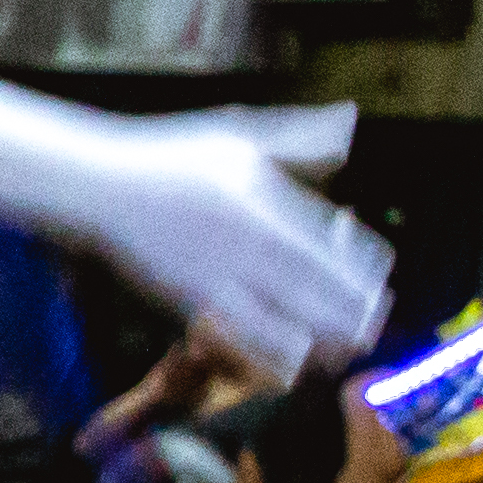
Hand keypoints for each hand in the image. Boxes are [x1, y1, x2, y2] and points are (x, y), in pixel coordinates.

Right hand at [105, 110, 387, 378]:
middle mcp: (248, 242)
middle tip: (379, 321)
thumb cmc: (169, 156)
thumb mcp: (238, 134)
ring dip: (323, 332)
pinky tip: (295, 359)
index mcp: (265, 200)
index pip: (328, 239)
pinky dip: (273, 345)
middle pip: (315, 283)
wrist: (100, 187)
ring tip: (351, 346)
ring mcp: (220, 273)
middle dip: (352, 306)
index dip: (360, 260)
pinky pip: (243, 328)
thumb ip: (299, 136)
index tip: (381, 271)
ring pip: (285, 312)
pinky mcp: (192, 296)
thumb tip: (350, 123)